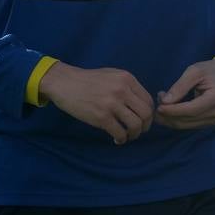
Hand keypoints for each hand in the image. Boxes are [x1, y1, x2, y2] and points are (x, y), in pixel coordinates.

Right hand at [38, 62, 154, 144]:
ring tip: (128, 136)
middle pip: (146, 113)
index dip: (149, 113)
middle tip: (139, 131)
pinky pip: (119, 132)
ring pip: (135, 125)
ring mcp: (112, 104)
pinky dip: (121, 139)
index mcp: (127, 79)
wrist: (65, 83)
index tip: (143, 120)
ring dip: (134, 134)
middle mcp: (123, 90)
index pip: (148, 100)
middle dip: (145, 126)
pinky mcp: (101, 117)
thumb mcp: (112, 75)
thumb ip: (127, 86)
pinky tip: (117, 139)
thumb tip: (139, 103)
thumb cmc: (88, 80)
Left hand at [154, 57, 214, 130]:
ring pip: (186, 125)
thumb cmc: (210, 70)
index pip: (191, 109)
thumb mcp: (194, 71)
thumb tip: (165, 102)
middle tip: (157, 103)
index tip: (158, 106)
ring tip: (161, 105)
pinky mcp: (210, 122)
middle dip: (169, 115)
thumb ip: (180, 86)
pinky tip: (169, 110)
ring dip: (170, 118)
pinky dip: (176, 119)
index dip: (173, 110)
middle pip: (187, 120)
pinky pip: (189, 125)